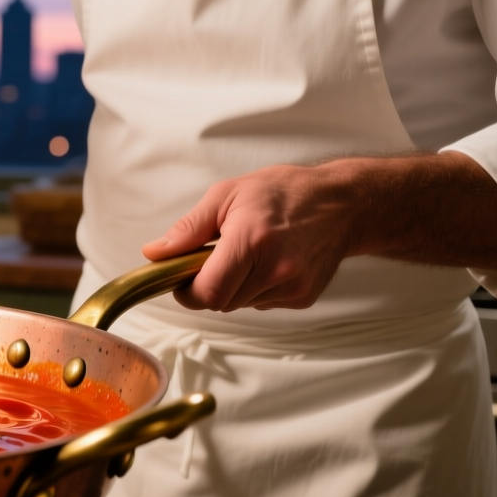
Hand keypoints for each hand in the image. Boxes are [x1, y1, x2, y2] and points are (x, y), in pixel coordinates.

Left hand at [141, 164, 359, 311]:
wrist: (341, 203)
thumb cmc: (283, 192)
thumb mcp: (227, 195)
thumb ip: (189, 229)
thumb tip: (155, 253)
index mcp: (252, 241)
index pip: (208, 293)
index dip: (188, 291)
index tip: (183, 277)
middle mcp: (276, 269)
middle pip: (221, 302)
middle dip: (209, 285)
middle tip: (216, 256)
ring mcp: (293, 287)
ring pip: (240, 304)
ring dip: (233, 286)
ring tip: (248, 253)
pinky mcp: (304, 297)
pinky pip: (263, 302)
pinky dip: (256, 288)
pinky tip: (269, 262)